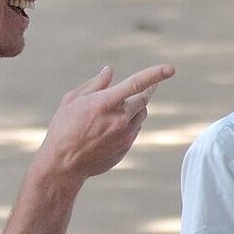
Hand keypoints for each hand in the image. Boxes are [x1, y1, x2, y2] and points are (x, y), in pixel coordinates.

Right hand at [38, 64, 175, 184]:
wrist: (63, 165)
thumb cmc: (63, 128)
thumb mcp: (72, 100)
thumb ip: (95, 84)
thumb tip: (110, 70)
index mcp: (105, 104)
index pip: (136, 84)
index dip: (155, 75)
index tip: (170, 68)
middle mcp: (119, 119)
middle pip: (143, 99)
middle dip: (147, 90)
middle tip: (151, 85)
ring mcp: (124, 136)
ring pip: (141, 115)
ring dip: (136, 107)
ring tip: (120, 108)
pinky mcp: (125, 148)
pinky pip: (135, 129)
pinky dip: (130, 123)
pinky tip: (113, 126)